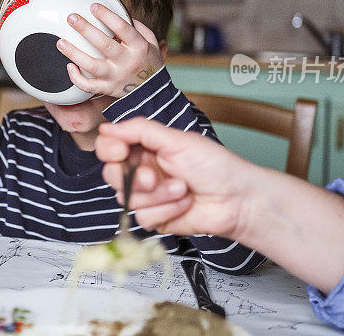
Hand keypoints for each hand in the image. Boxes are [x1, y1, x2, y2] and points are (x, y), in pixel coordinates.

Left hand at [56, 3, 163, 98]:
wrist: (152, 91)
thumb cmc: (148, 60)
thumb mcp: (150, 41)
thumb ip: (137, 26)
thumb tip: (118, 13)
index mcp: (138, 46)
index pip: (122, 28)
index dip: (107, 16)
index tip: (93, 6)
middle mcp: (127, 61)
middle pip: (103, 44)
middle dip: (85, 29)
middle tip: (71, 18)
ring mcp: (115, 76)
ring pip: (91, 65)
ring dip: (74, 53)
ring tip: (60, 42)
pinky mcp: (107, 89)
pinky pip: (88, 86)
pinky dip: (76, 78)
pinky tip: (69, 66)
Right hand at [95, 118, 254, 238]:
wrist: (236, 200)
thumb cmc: (214, 165)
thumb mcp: (176, 140)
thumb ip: (139, 130)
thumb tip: (106, 127)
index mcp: (145, 147)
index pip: (109, 146)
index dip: (110, 149)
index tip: (121, 151)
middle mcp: (142, 170)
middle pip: (111, 174)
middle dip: (133, 177)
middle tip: (153, 177)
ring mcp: (148, 195)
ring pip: (127, 198)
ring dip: (158, 194)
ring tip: (183, 188)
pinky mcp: (155, 217)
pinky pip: (142, 217)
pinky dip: (166, 210)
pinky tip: (185, 203)